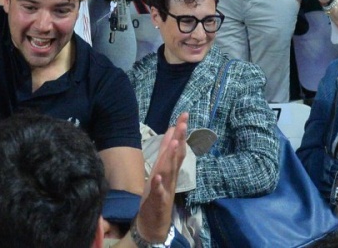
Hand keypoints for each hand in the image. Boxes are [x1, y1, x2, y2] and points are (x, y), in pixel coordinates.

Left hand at [133, 112, 188, 246]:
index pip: (178, 147)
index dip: (181, 131)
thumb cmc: (157, 193)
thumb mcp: (161, 168)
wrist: (153, 222)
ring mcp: (165, 189)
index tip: (184, 115)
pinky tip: (157, 178)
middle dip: (180, 139)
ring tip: (175, 143)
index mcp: (170, 168)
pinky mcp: (158, 202)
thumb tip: (171, 130)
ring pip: (169, 171)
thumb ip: (167, 150)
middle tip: (183, 123)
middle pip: (176, 156)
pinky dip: (158, 185)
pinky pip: (158, 193)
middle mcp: (171, 176)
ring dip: (172, 158)